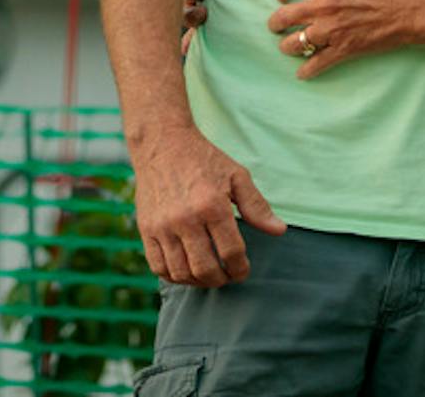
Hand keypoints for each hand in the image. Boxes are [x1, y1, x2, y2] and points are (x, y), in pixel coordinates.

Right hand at [131, 125, 285, 285]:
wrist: (163, 143)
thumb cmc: (203, 159)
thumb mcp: (236, 175)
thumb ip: (257, 206)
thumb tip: (279, 231)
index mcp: (212, 205)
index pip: (231, 252)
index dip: (241, 269)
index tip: (243, 270)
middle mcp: (186, 219)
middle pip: (206, 269)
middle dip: (221, 279)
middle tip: (227, 275)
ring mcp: (163, 226)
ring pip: (181, 273)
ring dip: (198, 282)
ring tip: (208, 275)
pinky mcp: (146, 229)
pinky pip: (158, 266)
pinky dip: (174, 276)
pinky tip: (185, 270)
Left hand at [267, 0, 423, 79]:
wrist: (414, 10)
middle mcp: (324, 6)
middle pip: (284, 17)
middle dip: (275, 22)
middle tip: (275, 25)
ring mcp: (333, 30)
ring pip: (296, 42)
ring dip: (287, 45)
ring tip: (287, 46)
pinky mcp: (344, 49)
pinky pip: (318, 63)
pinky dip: (307, 70)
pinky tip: (302, 72)